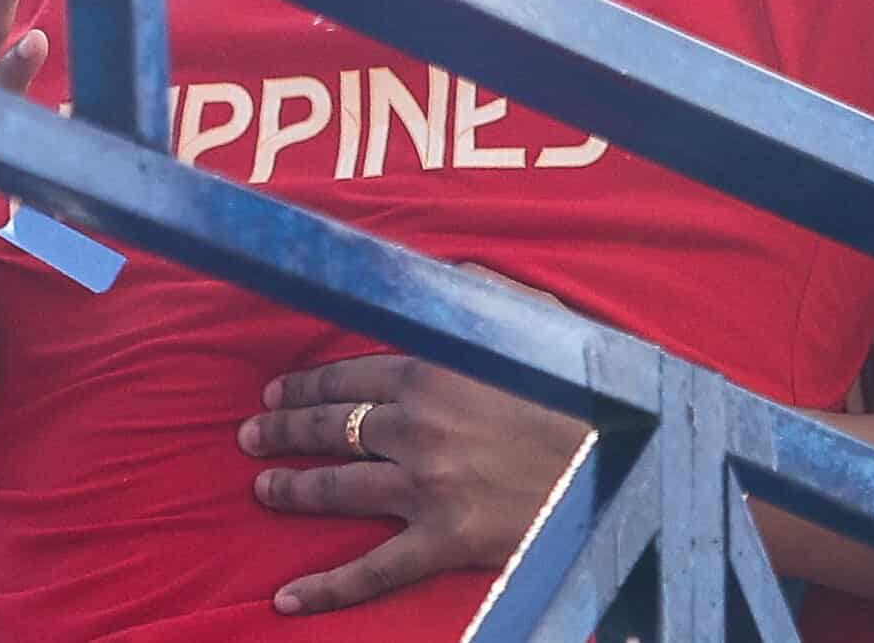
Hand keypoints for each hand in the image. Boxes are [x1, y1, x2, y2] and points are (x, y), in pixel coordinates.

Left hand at [239, 268, 592, 615]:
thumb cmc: (583, 388)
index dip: (306, 383)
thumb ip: (484, 294)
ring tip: (262, 488)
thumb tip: (443, 275)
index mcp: (433, 369)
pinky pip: (370, 571)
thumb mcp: (539, 321)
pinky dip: (323, 588)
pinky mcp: (442, 541)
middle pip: (328, 427)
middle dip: (282, 429)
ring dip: (289, 488)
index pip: (347, 375)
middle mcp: (417, 426)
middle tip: (252, 435)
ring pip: (334, 490)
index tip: (278, 389)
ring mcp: (424, 486)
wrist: (622, 460)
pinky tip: (285, 598)